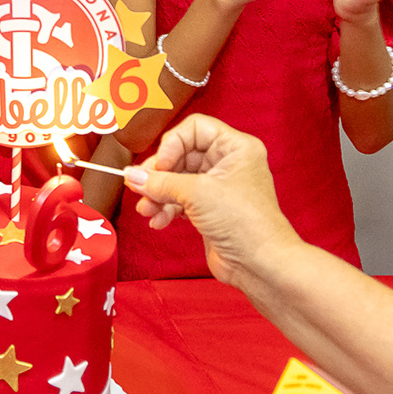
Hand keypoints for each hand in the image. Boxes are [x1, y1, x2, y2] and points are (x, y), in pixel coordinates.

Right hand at [121, 115, 295, 285]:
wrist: (260, 264)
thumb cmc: (244, 222)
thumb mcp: (197, 194)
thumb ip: (160, 182)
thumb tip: (131, 175)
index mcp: (235, 147)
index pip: (194, 129)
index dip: (172, 144)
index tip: (160, 166)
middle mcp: (228, 163)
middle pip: (182, 155)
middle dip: (159, 174)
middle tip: (141, 187)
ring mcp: (218, 187)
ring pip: (178, 180)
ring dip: (158, 194)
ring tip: (146, 210)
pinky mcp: (210, 209)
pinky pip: (180, 200)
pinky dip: (166, 209)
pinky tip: (157, 221)